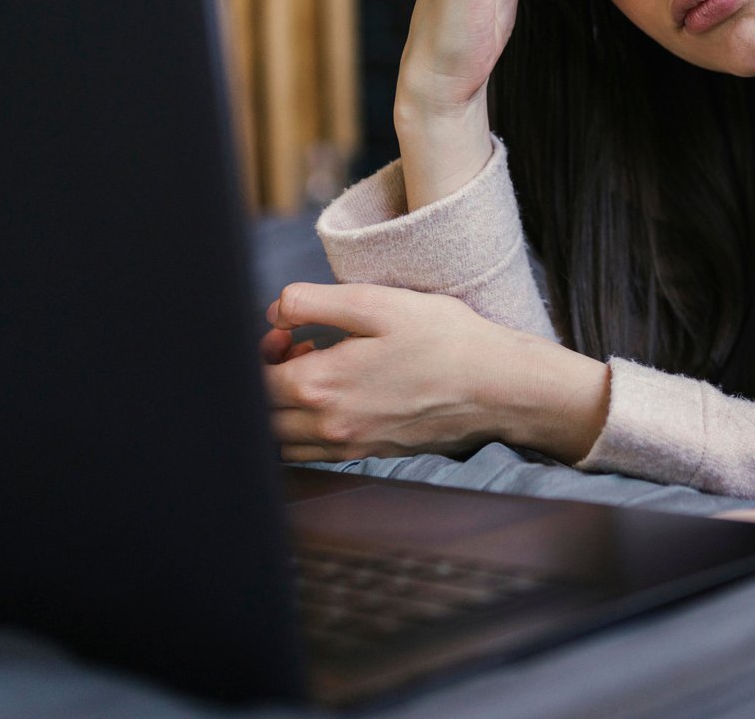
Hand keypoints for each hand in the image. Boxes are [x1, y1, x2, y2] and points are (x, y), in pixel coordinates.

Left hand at [259, 282, 610, 463]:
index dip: (259, 352)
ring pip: (282, 442)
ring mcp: (349, 445)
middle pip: (261, 417)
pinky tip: (338, 396)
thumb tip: (273, 310)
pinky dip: (306, 429)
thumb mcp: (378, 302)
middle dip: (265, 382)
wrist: (499, 387)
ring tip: (315, 373)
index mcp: (321, 385)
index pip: (255, 381)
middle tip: (296, 349)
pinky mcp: (370, 453)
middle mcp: (328, 425)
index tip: (286, 331)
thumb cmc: (445, 340)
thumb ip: (314, 302)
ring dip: (282, 410)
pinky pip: (313, 453)